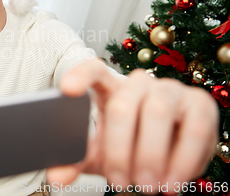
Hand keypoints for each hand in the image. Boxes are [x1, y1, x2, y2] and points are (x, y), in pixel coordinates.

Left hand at [47, 58, 218, 193]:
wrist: (166, 154)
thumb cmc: (126, 146)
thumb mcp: (100, 154)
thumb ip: (77, 161)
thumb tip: (56, 176)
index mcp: (109, 87)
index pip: (93, 70)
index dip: (80, 75)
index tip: (66, 90)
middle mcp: (138, 83)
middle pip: (122, 105)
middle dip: (119, 149)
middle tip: (119, 182)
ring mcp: (170, 90)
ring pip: (157, 113)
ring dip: (150, 156)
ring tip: (146, 186)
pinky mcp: (200, 104)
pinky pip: (193, 130)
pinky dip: (182, 162)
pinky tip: (172, 182)